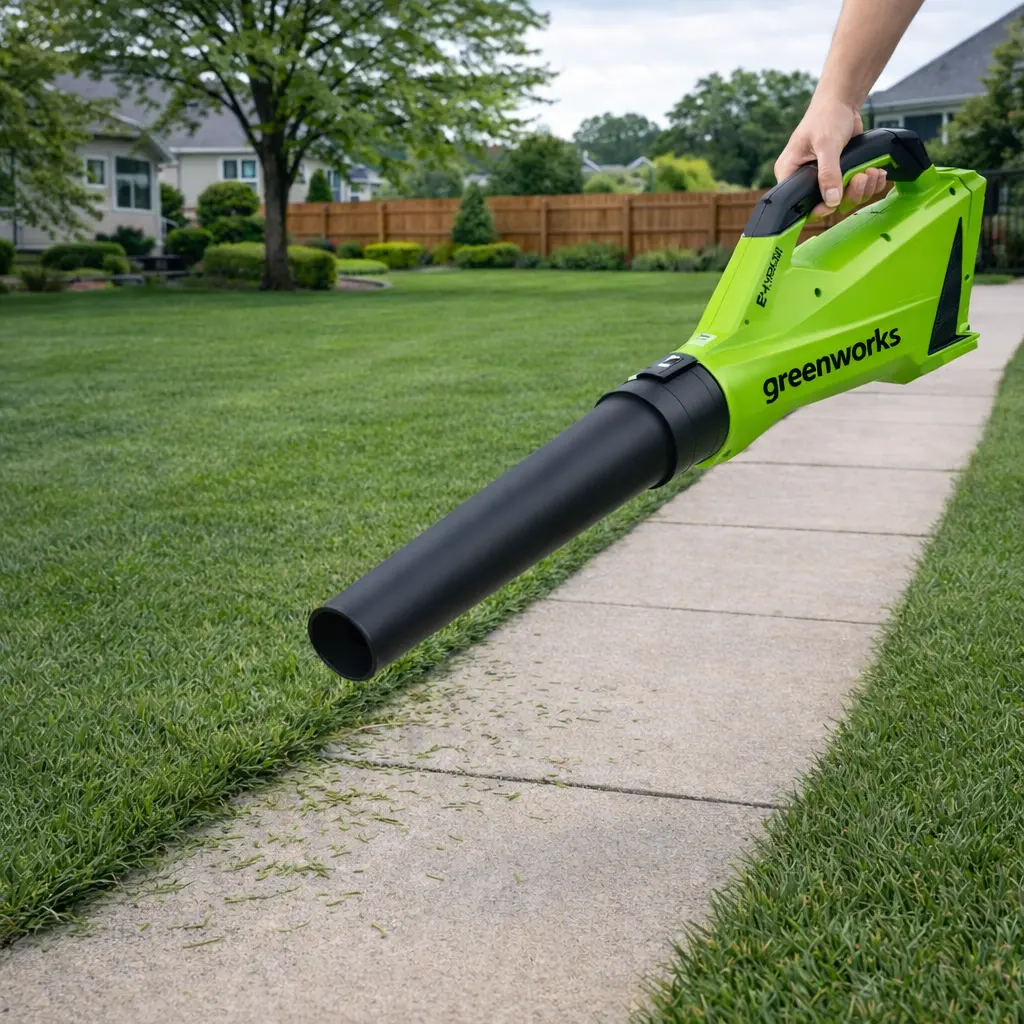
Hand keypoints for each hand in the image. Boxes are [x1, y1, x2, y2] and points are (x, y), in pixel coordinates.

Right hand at [774, 95, 888, 216]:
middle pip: (825, 204)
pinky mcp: (841, 175)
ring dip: (863, 189)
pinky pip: (854, 190)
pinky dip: (869, 185)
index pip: (798, 204)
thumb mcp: (826, 143)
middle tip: (862, 177)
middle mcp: (805, 179)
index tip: (835, 202)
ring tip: (873, 172)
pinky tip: (876, 173)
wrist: (842, 102)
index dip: (817, 210)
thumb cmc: (826, 116)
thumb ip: (828, 172)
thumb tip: (832, 200)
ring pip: (843, 199)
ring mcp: (824, 178)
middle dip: (849, 195)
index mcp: (791, 173)